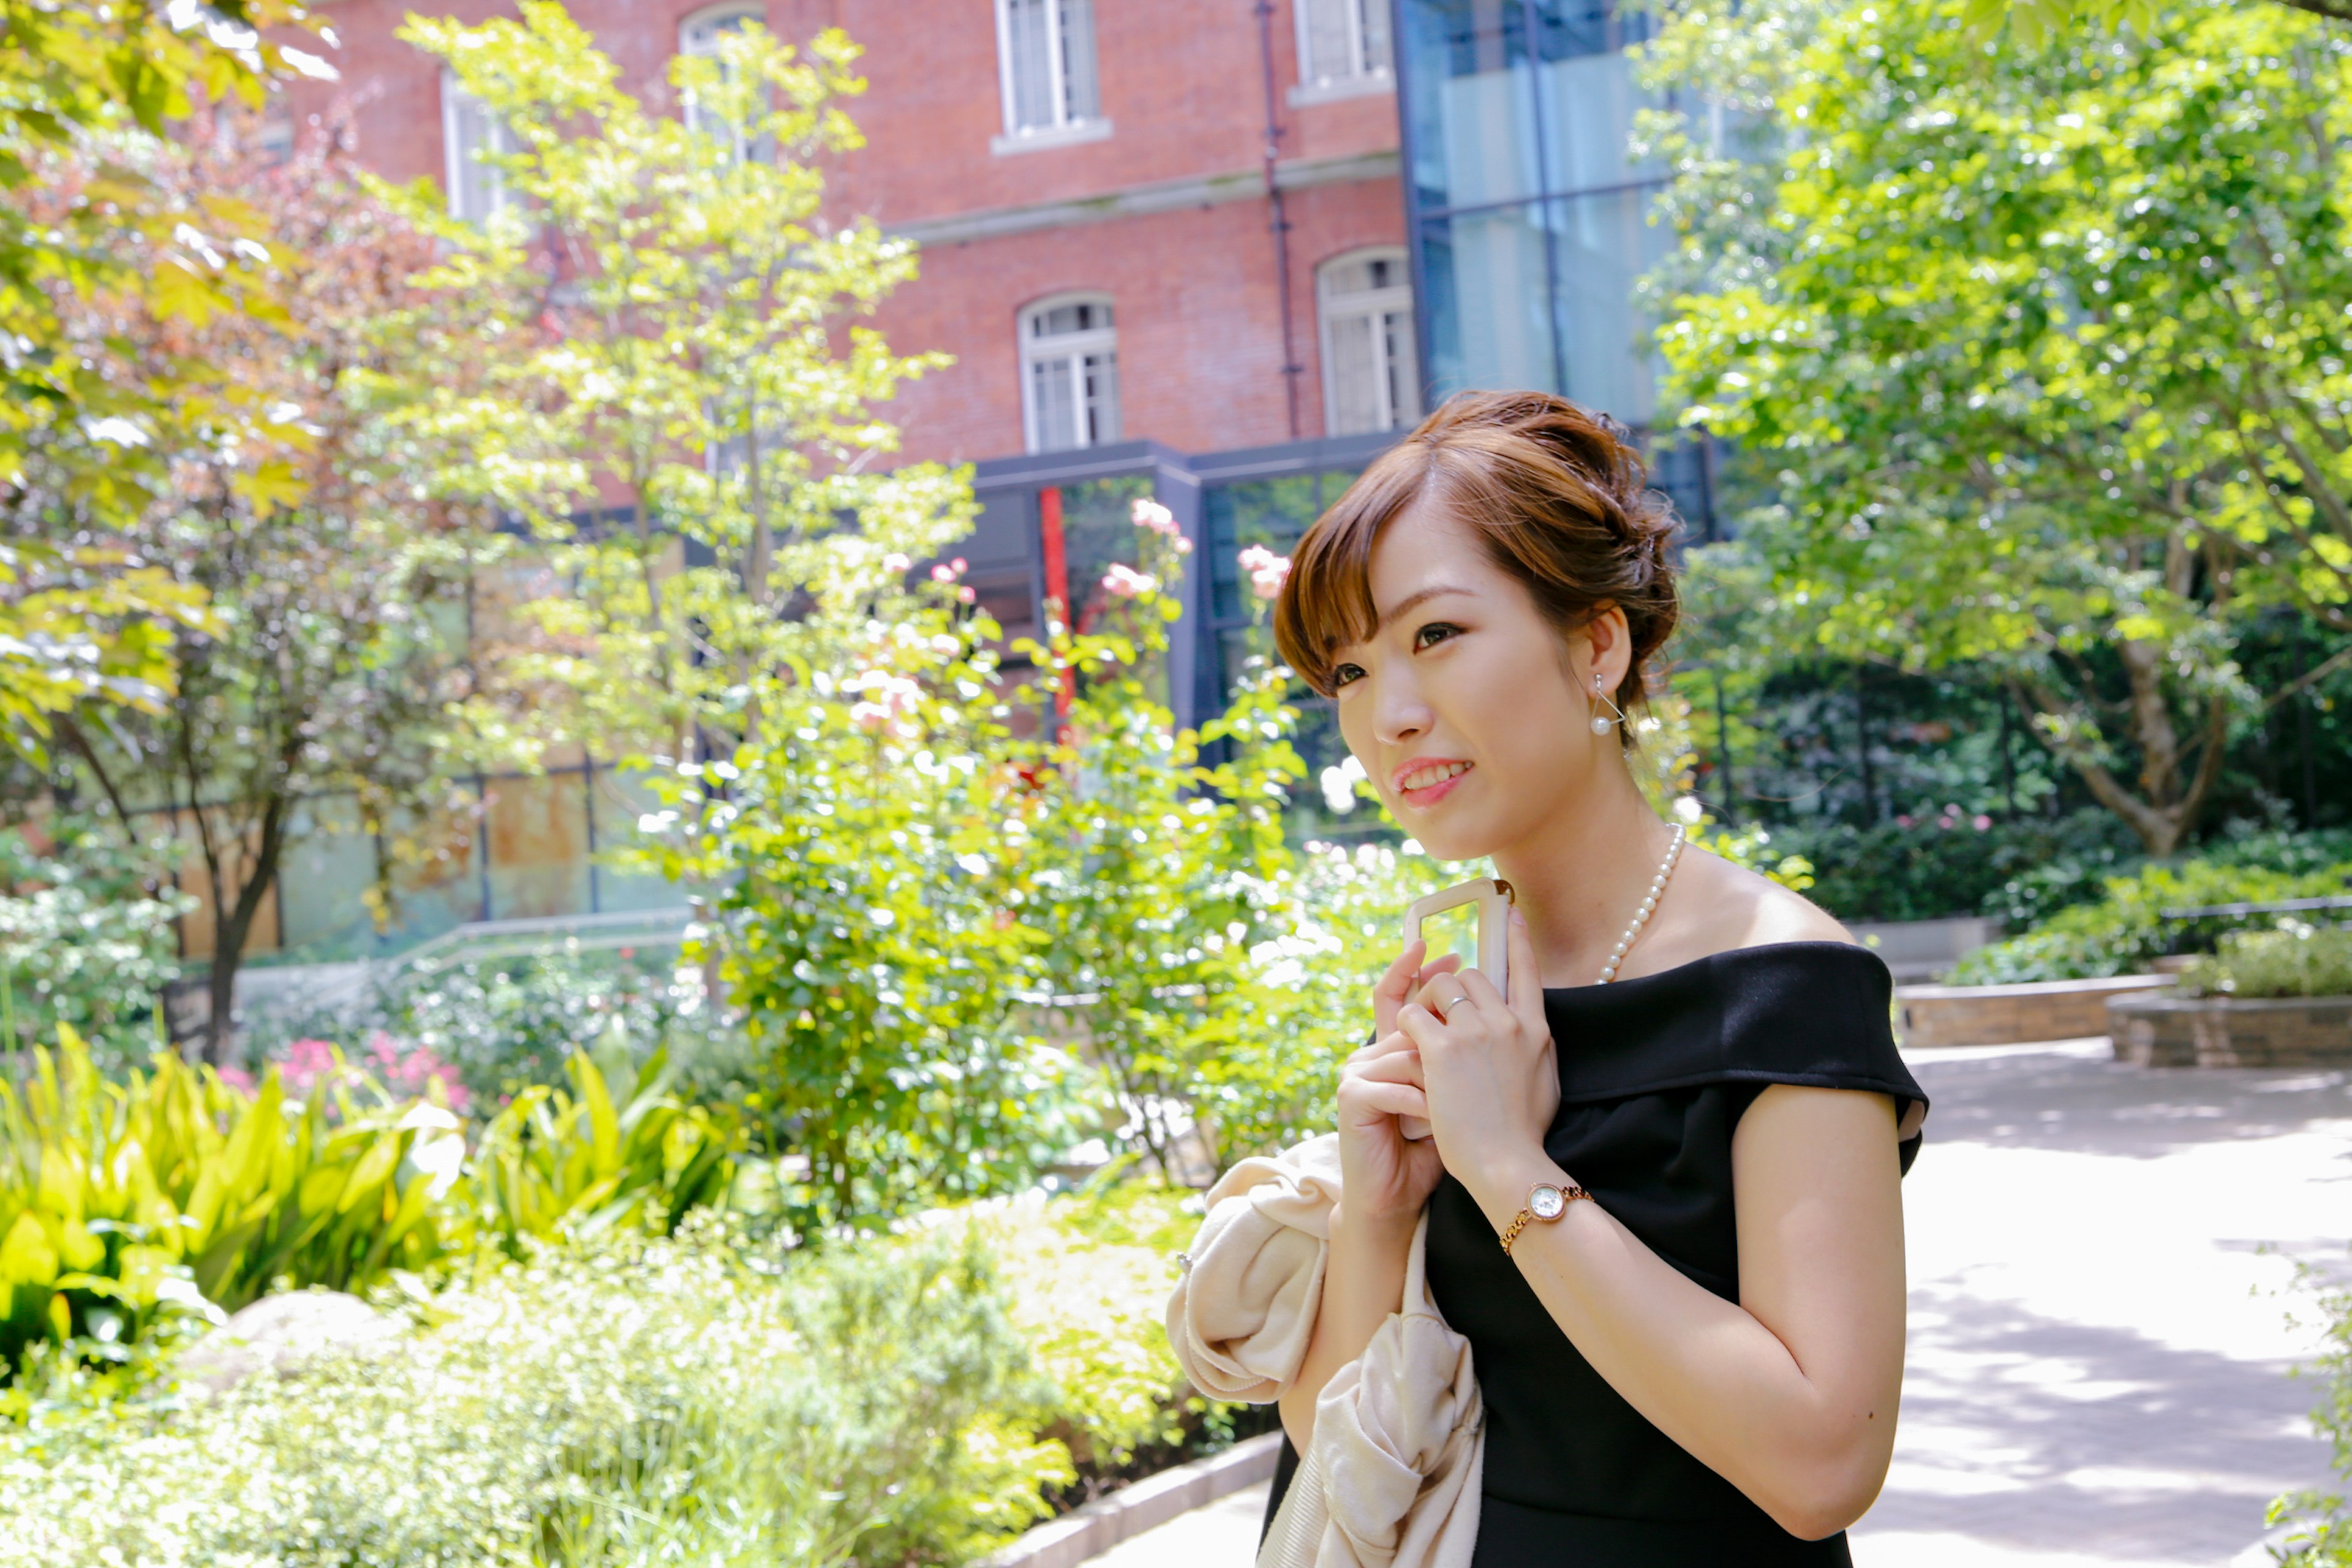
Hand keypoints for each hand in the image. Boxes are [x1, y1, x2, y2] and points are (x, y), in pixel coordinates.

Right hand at [1332, 939, 1459, 1224]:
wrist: (1398, 1195)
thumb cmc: (1433, 1145)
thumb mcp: (1454, 1091)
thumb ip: (1462, 1054)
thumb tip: (1499, 1010)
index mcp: (1396, 1049)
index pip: (1400, 995)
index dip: (1415, 968)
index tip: (1443, 950)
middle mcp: (1372, 1052)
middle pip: (1410, 1019)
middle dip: (1444, 1043)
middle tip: (1466, 1068)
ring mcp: (1358, 1071)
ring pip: (1410, 1053)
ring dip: (1438, 1086)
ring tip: (1450, 1112)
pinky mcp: (1352, 1096)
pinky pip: (1397, 1085)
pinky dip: (1422, 1106)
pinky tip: (1432, 1123)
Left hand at [1394, 910, 1561, 1205]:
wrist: (1508, 1164)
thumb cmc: (1523, 1134)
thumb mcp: (1545, 1082)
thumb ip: (1537, 1048)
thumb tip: (1532, 1030)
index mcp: (1536, 1030)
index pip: (1527, 971)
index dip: (1518, 941)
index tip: (1512, 916)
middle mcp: (1509, 1022)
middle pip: (1470, 977)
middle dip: (1449, 995)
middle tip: (1438, 1025)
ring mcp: (1476, 1032)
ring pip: (1439, 989)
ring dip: (1424, 1009)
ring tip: (1422, 1042)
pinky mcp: (1443, 1048)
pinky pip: (1412, 1015)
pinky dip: (1404, 1029)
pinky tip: (1409, 1052)